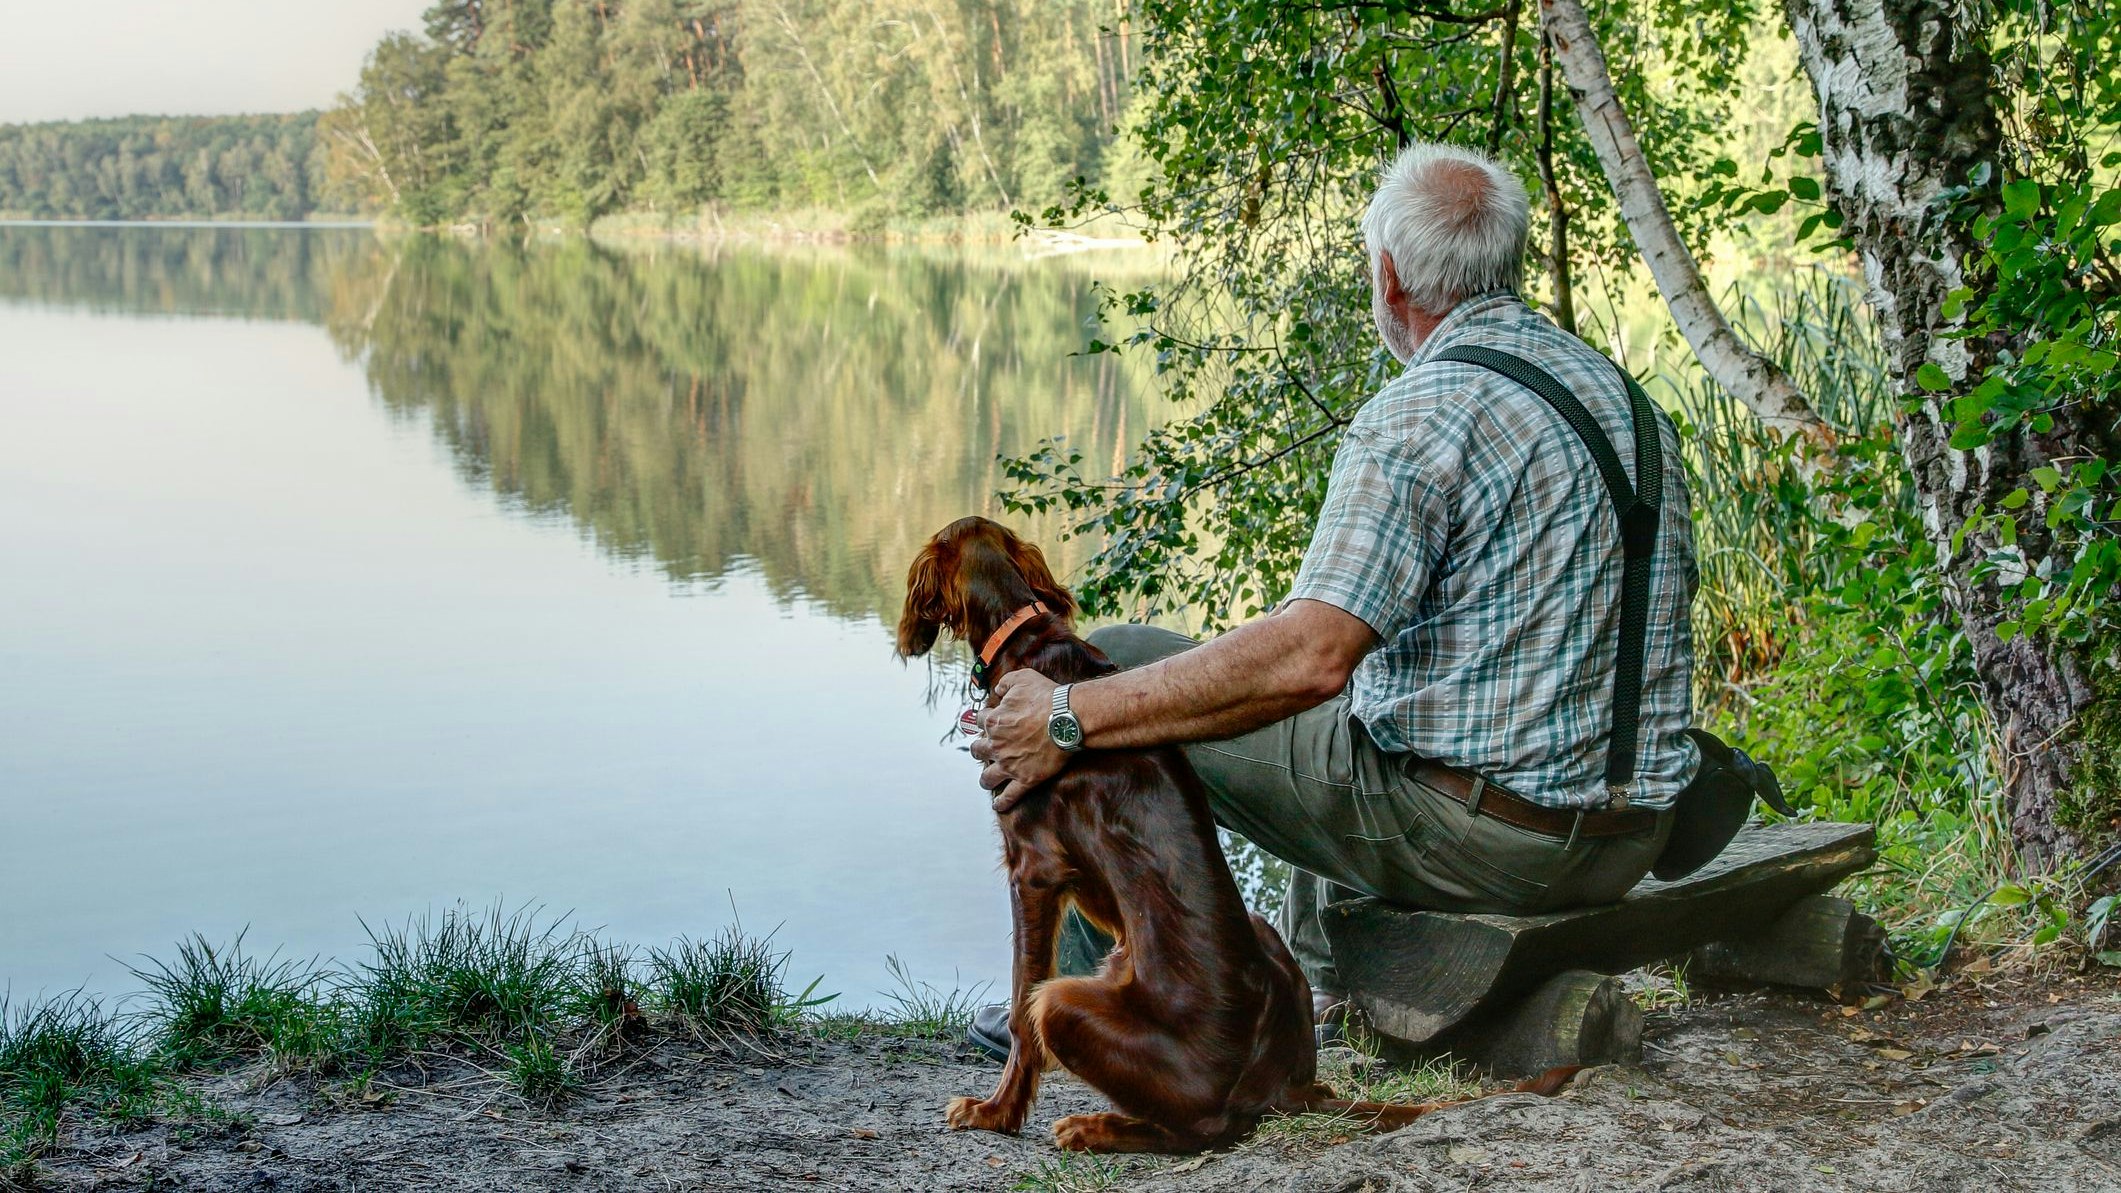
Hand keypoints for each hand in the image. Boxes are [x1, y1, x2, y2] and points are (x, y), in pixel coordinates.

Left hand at [968, 669, 1069, 811]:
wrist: (1067, 718)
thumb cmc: (1047, 697)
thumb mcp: (1022, 678)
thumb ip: (1005, 683)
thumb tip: (997, 689)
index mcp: (993, 721)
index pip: (979, 721)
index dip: (984, 720)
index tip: (988, 722)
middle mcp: (996, 745)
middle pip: (977, 750)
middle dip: (979, 750)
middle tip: (984, 750)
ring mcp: (1009, 764)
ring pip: (988, 777)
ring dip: (985, 778)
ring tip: (987, 780)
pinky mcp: (1025, 779)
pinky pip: (1009, 796)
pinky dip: (1002, 802)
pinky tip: (998, 805)